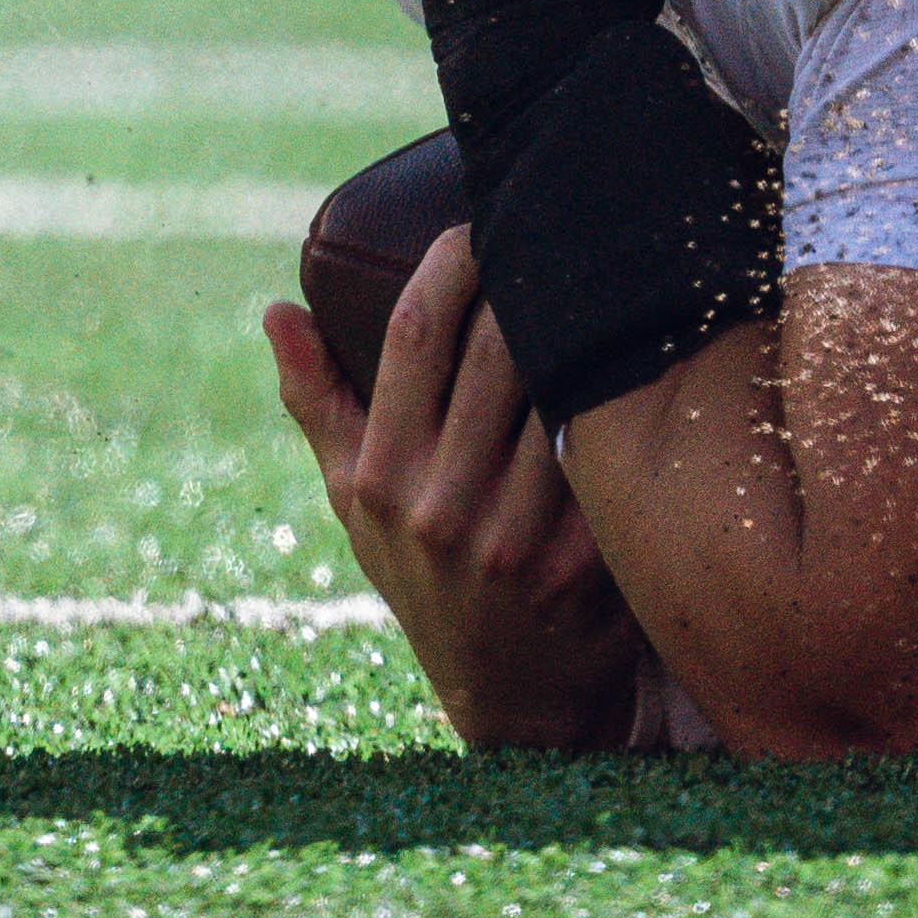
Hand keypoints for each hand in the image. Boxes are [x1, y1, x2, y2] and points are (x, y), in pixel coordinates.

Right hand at [266, 229, 645, 747]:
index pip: (414, 339)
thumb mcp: (354, 503)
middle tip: (556, 230)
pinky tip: (642, 344)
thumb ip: (316, 403)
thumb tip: (275, 310)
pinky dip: (624, 393)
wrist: (508, 695)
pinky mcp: (586, 563)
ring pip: (559, 390)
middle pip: (493, 350)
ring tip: (603, 270)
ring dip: (584, 323)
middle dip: (525, 276)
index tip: (476, 221)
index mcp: (381, 478)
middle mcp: (442, 508)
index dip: (448, 265)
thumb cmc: (423, 575)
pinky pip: (607, 452)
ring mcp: (517, 539)